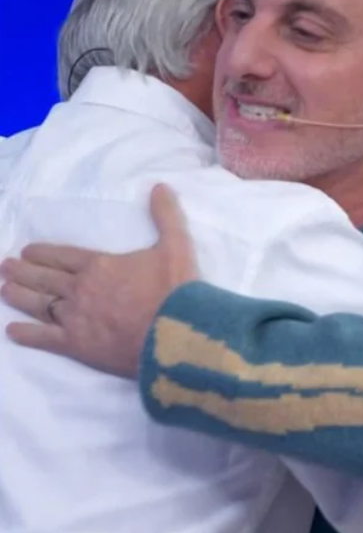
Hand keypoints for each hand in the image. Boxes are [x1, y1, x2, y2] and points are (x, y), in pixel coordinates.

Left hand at [0, 184, 196, 377]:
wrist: (174, 333)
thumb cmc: (174, 289)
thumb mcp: (175, 245)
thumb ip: (165, 216)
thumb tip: (160, 186)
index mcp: (99, 265)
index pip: (63, 256)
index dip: (44, 253)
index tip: (27, 251)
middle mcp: (80, 289)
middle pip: (46, 278)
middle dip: (24, 271)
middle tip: (6, 267)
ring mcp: (75, 318)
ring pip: (39, 304)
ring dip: (20, 296)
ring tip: (4, 289)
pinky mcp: (77, 346)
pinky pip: (44, 339)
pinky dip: (26, 335)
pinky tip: (12, 331)